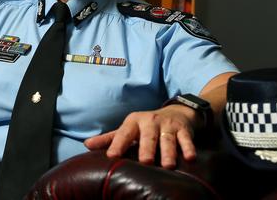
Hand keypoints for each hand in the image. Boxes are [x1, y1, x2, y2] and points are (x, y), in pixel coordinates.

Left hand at [83, 105, 198, 168]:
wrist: (175, 112)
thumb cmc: (146, 126)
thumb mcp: (128, 129)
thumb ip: (109, 139)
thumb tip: (86, 145)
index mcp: (133, 122)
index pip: (124, 134)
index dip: (118, 144)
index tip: (112, 156)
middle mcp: (150, 122)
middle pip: (148, 136)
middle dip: (147, 148)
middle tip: (146, 161)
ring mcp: (168, 126)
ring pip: (168, 139)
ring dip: (168, 152)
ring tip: (168, 165)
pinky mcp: (183, 130)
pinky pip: (186, 139)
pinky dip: (189, 147)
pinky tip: (190, 158)